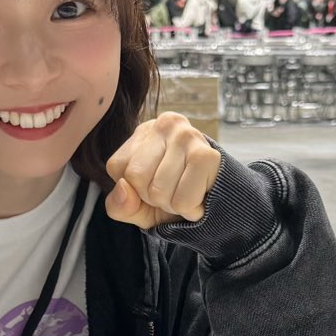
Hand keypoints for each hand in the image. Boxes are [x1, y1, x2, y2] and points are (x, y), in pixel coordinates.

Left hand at [105, 112, 221, 230]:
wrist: (217, 205)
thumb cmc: (172, 198)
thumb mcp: (136, 206)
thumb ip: (118, 204)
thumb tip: (123, 188)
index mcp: (143, 131)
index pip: (117, 167)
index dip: (134, 188)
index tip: (155, 183)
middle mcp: (165, 124)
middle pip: (136, 178)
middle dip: (152, 197)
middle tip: (173, 191)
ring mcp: (187, 136)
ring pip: (159, 191)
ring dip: (173, 205)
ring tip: (186, 193)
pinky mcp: (208, 155)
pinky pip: (183, 201)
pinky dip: (190, 210)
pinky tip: (200, 198)